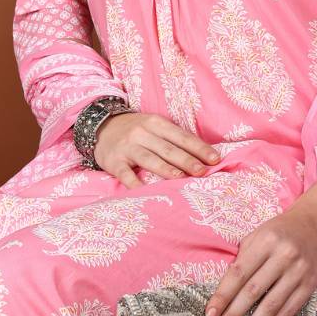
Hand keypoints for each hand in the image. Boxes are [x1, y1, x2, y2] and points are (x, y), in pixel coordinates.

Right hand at [92, 111, 221, 188]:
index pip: (181, 136)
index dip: (199, 148)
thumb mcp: (154, 126)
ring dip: (166, 169)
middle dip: (186, 160)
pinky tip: (145, 192)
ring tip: (181, 178)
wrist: (101, 126)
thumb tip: (202, 155)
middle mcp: (142, 133)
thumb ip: (174, 139)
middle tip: (202, 171)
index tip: (215, 159)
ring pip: (149, 158)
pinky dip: (135, 183)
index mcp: (156, 123)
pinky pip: (125, 174)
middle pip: (167, 148)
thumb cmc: (136, 130)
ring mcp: (127, 147)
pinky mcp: (114, 161)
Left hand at [203, 201, 316, 315]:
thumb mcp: (257, 235)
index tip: (209, 315)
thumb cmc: (277, 232)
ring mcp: (298, 273)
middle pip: (253, 292)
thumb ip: (242, 259)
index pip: (239, 273)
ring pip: (271, 306)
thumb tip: (224, 292)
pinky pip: (288, 312)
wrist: (314, 226)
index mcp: (266, 242)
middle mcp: (283, 257)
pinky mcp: (309, 287)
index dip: (223, 296)